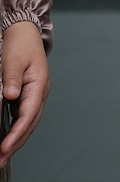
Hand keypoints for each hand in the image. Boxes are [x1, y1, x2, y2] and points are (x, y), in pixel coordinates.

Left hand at [0, 21, 49, 166]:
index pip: (28, 115)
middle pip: (30, 124)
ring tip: (3, 157)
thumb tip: (10, 96)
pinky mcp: (28, 96)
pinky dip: (17, 131)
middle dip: (16, 144)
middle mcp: (40, 93)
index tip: (4, 148)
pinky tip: (8, 141)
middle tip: (0, 161)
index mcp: (39, 85)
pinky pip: (24, 118)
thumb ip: (12, 78)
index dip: (16, 134)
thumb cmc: (20, 44)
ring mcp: (36, 95)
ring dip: (17, 141)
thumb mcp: (13, 59)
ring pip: (28, 124)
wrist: (25, 32)